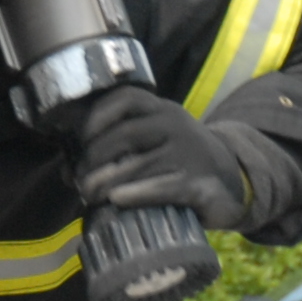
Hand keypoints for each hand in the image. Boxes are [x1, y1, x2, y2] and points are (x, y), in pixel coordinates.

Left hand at [71, 84, 251, 230]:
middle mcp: (175, 126)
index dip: (95, 117)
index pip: (124, 99)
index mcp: (162, 111)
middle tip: (78, 180)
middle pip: (124, 135)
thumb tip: (68, 169)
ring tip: (89, 196)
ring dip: (105, 183)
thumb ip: (122, 146)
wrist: (233, 180)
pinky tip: (117, 200)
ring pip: (137, 165)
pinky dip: (134, 194)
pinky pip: (160, 188)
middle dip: (93, 159)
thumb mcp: (159, 140)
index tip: (78, 140)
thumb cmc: (182, 161)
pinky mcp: (197, 184)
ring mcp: (188, 154)